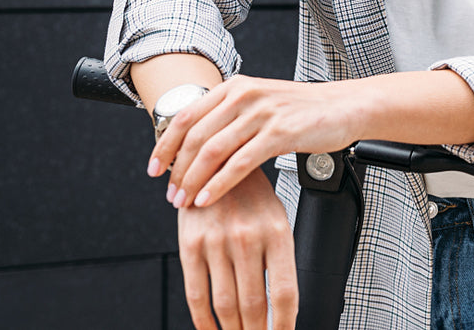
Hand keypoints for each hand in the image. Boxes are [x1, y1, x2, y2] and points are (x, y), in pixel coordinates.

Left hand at [150, 74, 360, 209]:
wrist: (345, 106)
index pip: (185, 116)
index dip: (164, 145)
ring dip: (193, 180)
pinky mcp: (280, 132)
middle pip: (195, 136)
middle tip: (171, 193)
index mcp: (235, 87)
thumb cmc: (304, 110)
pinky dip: (219, 184)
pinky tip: (209, 199)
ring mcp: (262, 113)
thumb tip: (194, 145)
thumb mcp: (260, 104)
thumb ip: (229, 117)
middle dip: (177, 169)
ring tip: (185, 201)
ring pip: (213, 151)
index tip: (154, 169)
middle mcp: (245, 95)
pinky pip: (240, 163)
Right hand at [179, 166, 296, 329]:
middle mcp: (247, 238)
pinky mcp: (190, 246)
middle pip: (254, 305)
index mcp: (277, 232)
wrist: (215, 160)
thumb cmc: (250, 195)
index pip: (284, 293)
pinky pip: (196, 295)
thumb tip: (282, 306)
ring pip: (225, 305)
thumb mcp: (277, 218)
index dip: (284, 325)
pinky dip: (204, 322)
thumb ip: (279, 258)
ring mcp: (217, 243)